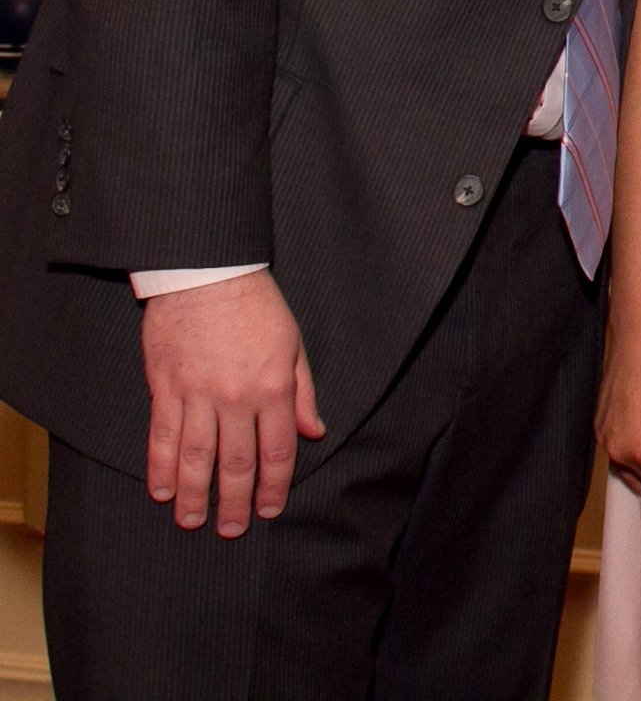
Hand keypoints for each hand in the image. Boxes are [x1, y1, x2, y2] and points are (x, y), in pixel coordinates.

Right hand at [141, 271, 323, 536]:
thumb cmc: (257, 306)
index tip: (270, 509)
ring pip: (196, 457)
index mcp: (273, 387)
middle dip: (235, 501)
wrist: (207, 274)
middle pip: (236, 462)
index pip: (277, 450)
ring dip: (195, 495)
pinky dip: (161, 467)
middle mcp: (236, 397)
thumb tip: (315, 433)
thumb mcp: (294, 344)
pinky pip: (162, 437)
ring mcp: (197, 394)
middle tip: (231, 530)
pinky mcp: (165, 388)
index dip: (274, 485)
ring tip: (193, 522)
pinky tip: (162, 491)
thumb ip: (302, 393)